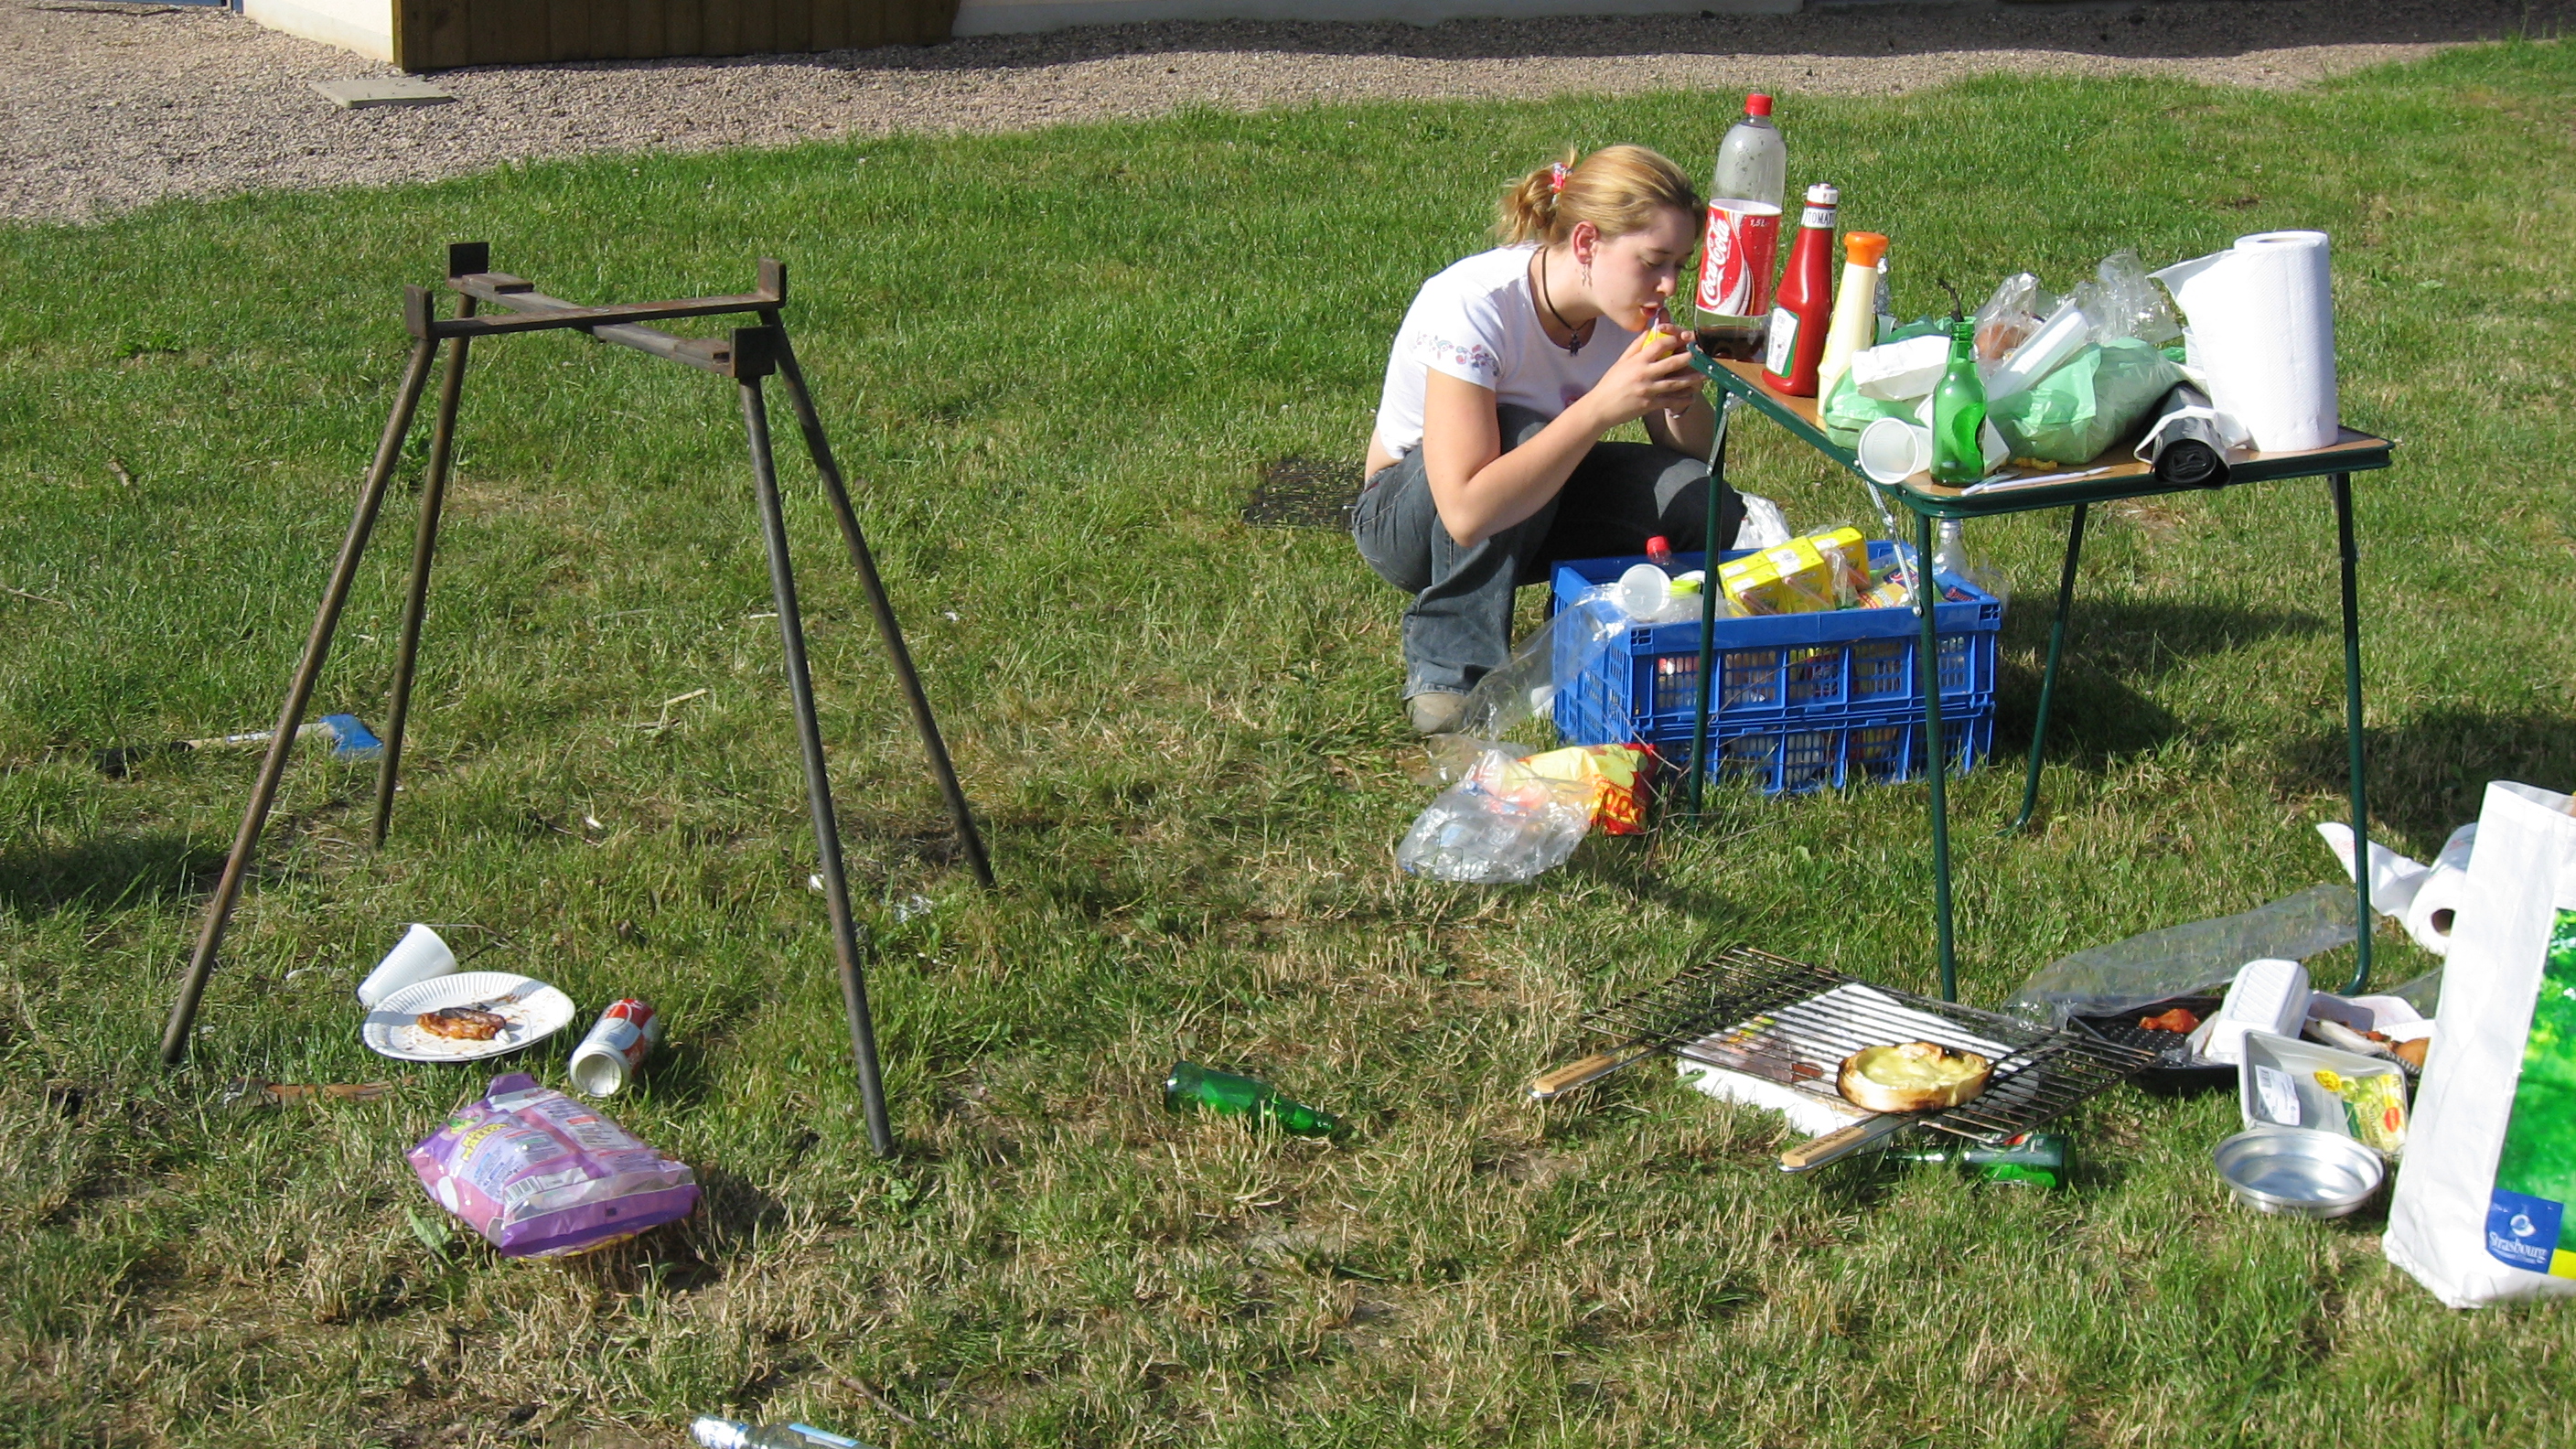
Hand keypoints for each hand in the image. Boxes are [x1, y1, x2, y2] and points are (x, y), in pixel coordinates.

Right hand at [1585, 326, 1703, 429]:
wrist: (1600, 407)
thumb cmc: (1610, 383)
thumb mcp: (1621, 362)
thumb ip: (1636, 347)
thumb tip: (1649, 332)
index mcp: (1637, 361)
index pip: (1659, 345)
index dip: (1674, 339)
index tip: (1685, 337)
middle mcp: (1643, 374)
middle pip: (1672, 362)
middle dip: (1689, 357)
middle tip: (1702, 353)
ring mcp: (1647, 390)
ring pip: (1675, 383)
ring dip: (1692, 379)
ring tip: (1704, 375)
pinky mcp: (1649, 405)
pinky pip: (1670, 401)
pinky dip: (1682, 400)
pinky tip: (1691, 397)